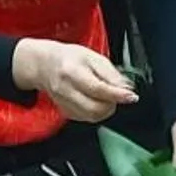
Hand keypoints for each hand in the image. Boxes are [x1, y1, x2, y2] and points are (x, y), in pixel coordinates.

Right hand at [14, 39, 137, 123]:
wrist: (44, 64)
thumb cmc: (69, 58)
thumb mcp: (92, 57)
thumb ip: (110, 73)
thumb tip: (126, 88)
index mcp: (72, 72)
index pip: (98, 89)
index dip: (118, 95)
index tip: (131, 96)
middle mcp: (65, 90)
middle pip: (95, 108)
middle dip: (112, 104)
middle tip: (118, 96)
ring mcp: (63, 103)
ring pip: (92, 117)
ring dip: (105, 110)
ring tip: (107, 97)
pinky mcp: (65, 112)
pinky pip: (86, 118)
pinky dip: (96, 113)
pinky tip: (96, 101)